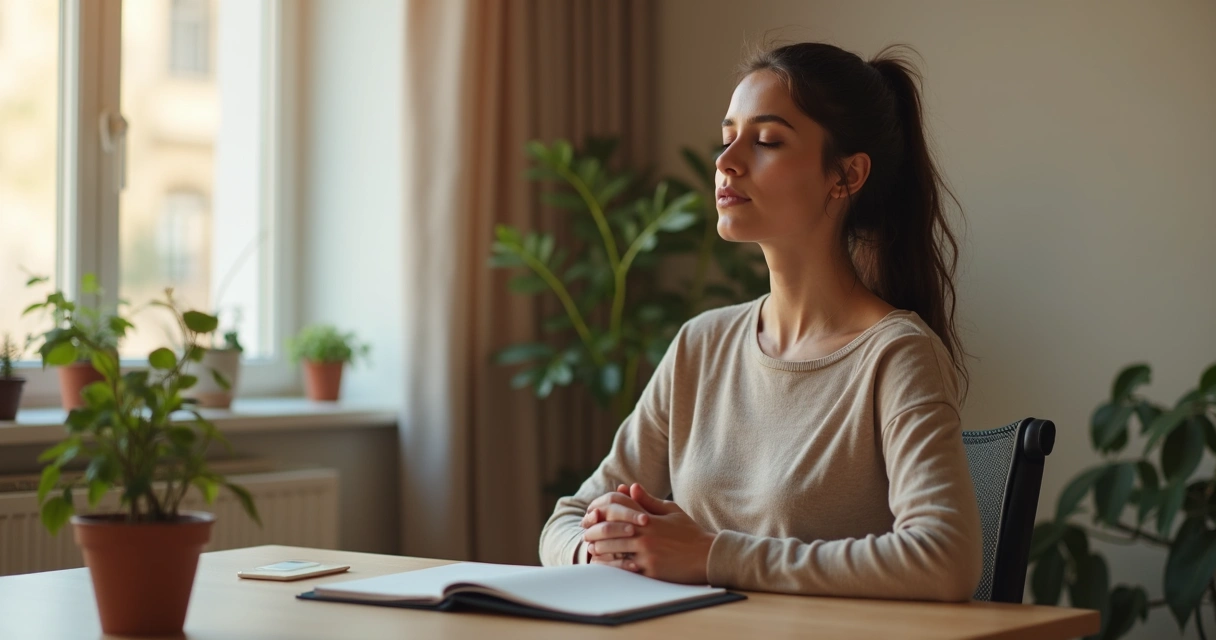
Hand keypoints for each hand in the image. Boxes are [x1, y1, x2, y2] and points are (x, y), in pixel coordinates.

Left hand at [587, 483, 714, 584]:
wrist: (707, 556)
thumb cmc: (689, 532)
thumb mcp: (670, 511)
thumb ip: (648, 500)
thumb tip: (629, 486)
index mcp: (648, 519)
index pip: (616, 513)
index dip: (601, 515)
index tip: (593, 518)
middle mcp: (645, 536)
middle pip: (610, 533)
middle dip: (595, 534)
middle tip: (586, 536)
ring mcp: (646, 555)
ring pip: (613, 552)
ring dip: (600, 551)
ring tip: (592, 550)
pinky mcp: (650, 571)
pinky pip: (624, 570)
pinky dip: (612, 567)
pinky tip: (605, 566)